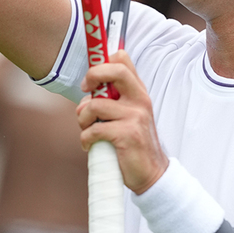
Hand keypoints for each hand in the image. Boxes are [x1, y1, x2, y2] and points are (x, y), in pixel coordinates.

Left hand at [76, 50, 168, 194]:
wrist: (151, 173)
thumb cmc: (132, 142)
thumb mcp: (128, 114)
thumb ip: (113, 99)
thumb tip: (88, 88)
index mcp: (138, 92)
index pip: (123, 60)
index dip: (102, 62)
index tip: (91, 79)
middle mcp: (140, 100)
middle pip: (115, 70)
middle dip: (92, 76)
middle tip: (85, 91)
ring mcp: (135, 117)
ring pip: (94, 106)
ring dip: (82, 120)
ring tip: (87, 129)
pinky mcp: (127, 135)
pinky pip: (93, 130)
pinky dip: (85, 139)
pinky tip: (90, 145)